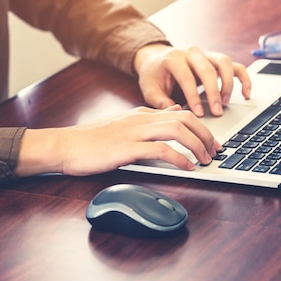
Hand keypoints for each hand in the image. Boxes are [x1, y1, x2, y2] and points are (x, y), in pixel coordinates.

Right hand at [14, 105, 220, 176]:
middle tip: (215, 150)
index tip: (211, 141)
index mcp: (141, 114)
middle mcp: (141, 119)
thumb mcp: (123, 127)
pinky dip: (180, 158)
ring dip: (197, 145)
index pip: (180, 113)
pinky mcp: (128, 147)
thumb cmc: (90, 142)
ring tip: (205, 160)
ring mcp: (135, 131)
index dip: (201, 127)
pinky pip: (161, 150)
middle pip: (185, 118)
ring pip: (177, 130)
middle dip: (206, 134)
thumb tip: (172, 119)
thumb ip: (147, 123)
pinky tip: (187, 167)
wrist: (65, 146)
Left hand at [133, 44, 251, 116]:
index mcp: (173, 58)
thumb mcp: (150, 91)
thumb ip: (161, 102)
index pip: (187, 77)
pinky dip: (243, 78)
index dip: (194, 96)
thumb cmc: (154, 77)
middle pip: (208, 69)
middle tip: (216, 112)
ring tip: (226, 104)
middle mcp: (191, 52)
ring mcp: (206, 54)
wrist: (156, 61)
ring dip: (228, 84)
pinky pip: (235, 66)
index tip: (199, 114)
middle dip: (214, 92)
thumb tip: (177, 113)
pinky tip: (246, 94)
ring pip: (224, 63)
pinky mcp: (216, 60)